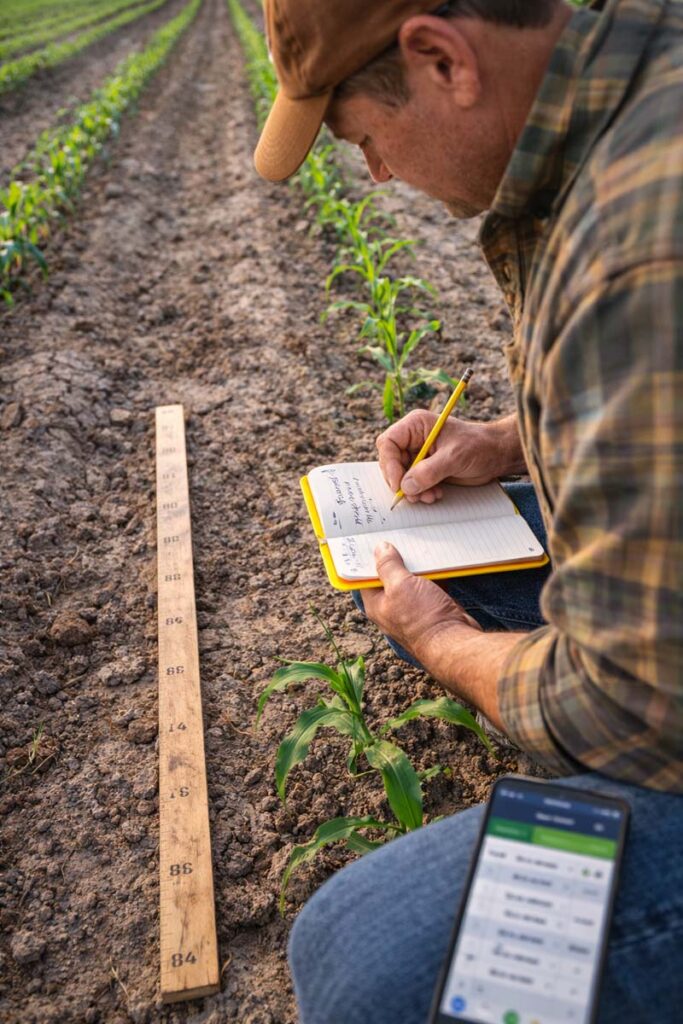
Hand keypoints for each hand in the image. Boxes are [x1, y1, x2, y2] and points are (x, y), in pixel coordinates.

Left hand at [362, 542, 481, 664]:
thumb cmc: (422, 618)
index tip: (369, 539)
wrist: (454, 642)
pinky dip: (433, 574)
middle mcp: (392, 608)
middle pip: (389, 577)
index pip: (364, 578)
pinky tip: (437, 559)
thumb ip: (388, 566)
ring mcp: (413, 609)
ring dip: (415, 565)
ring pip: (411, 580)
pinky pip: (429, 586)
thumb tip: (380, 549)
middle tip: (396, 536)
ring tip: (417, 543)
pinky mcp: (432, 608)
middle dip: (394, 558)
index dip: (366, 559)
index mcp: (376, 604)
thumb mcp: (400, 585)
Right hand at [377, 410, 525, 503]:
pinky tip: (435, 494)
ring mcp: (419, 455)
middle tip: (414, 495)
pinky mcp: (426, 469)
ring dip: (412, 490)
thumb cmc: (478, 446)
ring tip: (430, 496)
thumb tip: (406, 486)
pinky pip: (413, 484)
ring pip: (401, 476)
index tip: (399, 483)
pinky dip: (420, 492)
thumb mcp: (454, 457)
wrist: (496, 455)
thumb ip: (429, 471)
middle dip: (402, 481)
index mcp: (416, 425)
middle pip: (391, 462)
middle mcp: (413, 439)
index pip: (388, 443)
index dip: (390, 464)